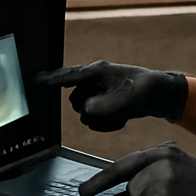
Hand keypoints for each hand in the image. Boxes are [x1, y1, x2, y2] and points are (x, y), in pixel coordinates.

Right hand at [35, 61, 188, 131]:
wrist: (161, 96)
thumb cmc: (149, 87)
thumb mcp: (131, 96)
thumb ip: (108, 103)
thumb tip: (87, 110)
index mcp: (98, 71)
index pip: (69, 75)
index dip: (51, 79)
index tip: (34, 81)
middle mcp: (94, 82)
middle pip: (76, 102)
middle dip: (94, 109)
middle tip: (116, 107)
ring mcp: (97, 94)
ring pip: (85, 115)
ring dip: (104, 118)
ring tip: (123, 112)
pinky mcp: (102, 106)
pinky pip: (95, 122)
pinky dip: (109, 124)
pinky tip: (123, 118)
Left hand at [80, 142, 195, 195]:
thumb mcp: (176, 169)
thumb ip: (152, 174)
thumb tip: (128, 192)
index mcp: (161, 151)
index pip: (124, 164)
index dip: (101, 180)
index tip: (84, 191)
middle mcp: (159, 158)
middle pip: (130, 186)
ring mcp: (161, 174)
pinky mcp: (164, 191)